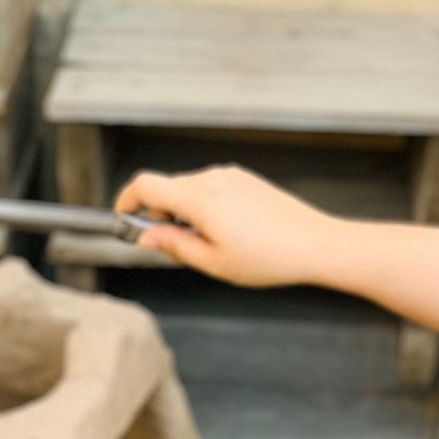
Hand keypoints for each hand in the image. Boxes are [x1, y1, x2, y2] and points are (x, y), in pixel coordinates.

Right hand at [114, 164, 339, 288]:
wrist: (315, 244)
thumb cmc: (269, 257)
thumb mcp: (212, 262)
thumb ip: (174, 246)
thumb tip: (147, 237)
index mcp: (199, 198)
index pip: (145, 185)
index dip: (126, 201)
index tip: (123, 218)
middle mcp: (212, 178)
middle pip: (167, 188)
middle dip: (161, 216)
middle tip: (176, 248)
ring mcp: (230, 176)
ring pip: (190, 191)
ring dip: (186, 214)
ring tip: (211, 246)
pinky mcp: (245, 179)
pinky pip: (212, 190)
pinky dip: (206, 208)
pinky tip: (229, 234)